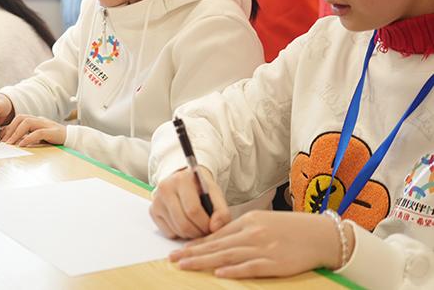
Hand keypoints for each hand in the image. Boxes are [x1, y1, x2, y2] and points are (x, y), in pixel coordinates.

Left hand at [1, 115, 65, 146]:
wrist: (72, 138)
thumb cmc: (54, 139)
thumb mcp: (38, 138)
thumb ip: (27, 137)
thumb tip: (13, 142)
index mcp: (35, 120)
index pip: (18, 119)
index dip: (8, 127)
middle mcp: (39, 120)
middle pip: (21, 118)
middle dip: (10, 128)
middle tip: (3, 141)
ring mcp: (46, 124)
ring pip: (27, 122)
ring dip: (16, 132)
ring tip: (10, 143)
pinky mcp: (52, 131)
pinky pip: (38, 132)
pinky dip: (29, 138)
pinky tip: (22, 144)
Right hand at [149, 168, 229, 238]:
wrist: (184, 180)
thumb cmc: (200, 188)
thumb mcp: (214, 193)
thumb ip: (221, 211)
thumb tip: (215, 228)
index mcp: (182, 180)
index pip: (193, 210)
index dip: (206, 225)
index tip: (213, 228)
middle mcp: (165, 188)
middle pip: (183, 223)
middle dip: (198, 233)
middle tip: (206, 231)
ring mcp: (157, 200)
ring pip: (176, 230)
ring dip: (190, 235)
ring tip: (197, 227)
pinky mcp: (152, 211)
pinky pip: (168, 232)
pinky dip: (179, 233)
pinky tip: (185, 224)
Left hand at [169, 210, 352, 277]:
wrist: (322, 235)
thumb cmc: (292, 229)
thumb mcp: (264, 222)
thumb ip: (243, 230)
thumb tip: (219, 240)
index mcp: (249, 221)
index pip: (217, 234)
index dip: (197, 243)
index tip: (180, 249)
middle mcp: (252, 233)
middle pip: (217, 244)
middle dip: (192, 252)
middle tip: (172, 258)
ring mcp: (263, 247)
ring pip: (227, 255)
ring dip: (203, 261)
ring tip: (185, 265)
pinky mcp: (275, 262)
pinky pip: (250, 267)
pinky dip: (234, 270)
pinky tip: (219, 273)